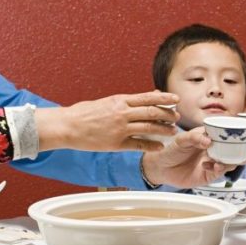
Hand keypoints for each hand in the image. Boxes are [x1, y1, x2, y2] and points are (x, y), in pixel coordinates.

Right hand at [36, 91, 180, 151]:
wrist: (67, 126)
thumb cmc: (84, 113)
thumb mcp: (107, 101)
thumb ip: (126, 101)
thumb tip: (144, 97)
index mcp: (120, 100)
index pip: (147, 97)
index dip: (164, 98)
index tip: (175, 98)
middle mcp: (122, 113)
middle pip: (152, 112)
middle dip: (167, 114)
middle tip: (177, 116)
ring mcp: (120, 129)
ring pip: (148, 128)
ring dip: (163, 129)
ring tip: (173, 131)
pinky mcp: (116, 144)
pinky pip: (138, 145)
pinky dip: (151, 146)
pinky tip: (160, 147)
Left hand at [141, 127, 231, 187]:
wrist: (161, 168)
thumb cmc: (171, 149)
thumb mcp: (181, 140)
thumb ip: (194, 137)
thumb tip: (208, 140)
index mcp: (212, 136)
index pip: (231, 133)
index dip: (245, 134)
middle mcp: (216, 148)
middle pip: (238, 149)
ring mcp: (214, 162)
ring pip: (232, 161)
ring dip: (236, 161)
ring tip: (230, 160)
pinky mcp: (210, 175)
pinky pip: (220, 171)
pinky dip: (220, 168)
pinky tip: (214, 165)